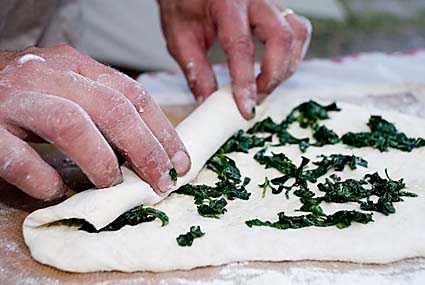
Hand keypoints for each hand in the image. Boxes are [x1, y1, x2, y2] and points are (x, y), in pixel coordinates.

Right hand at [0, 45, 190, 199]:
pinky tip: (55, 190)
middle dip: (145, 150)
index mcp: (76, 65)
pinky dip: (42, 179)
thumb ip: (103, 110)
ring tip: (111, 184)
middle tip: (160, 181)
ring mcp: (15, 99)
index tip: (179, 161)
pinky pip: (17, 157)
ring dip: (101, 161)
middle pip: (112, 109)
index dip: (162, 130)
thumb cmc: (26, 95)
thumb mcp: (70, 90)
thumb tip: (147, 150)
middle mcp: (48, 75)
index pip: (133, 94)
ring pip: (71, 125)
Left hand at [158, 0, 311, 118]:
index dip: (246, 82)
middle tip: (258, 97)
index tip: (246, 109)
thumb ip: (196, 71)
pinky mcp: (277, 9)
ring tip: (265, 85)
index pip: (241, 46)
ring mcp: (270, 2)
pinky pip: (298, 30)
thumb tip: (208, 103)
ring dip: (286, 67)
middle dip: (274, 76)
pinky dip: (292, 55)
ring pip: (297, 33)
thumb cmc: (183, 5)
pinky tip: (275, 69)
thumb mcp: (180, 38)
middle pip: (281, 38)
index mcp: (225, 4)